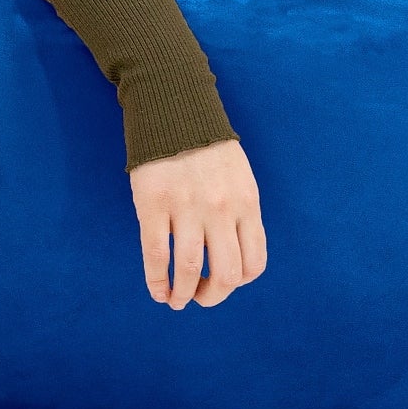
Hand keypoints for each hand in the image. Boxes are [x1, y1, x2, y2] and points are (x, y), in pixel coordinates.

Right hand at [128, 138, 267, 309]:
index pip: (254, 263)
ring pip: (191, 270)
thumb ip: (239, 212)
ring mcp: (187, 207)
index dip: (239, 283)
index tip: (224, 284)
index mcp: (246, 203)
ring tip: (176, 300)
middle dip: (214, 296)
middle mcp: (221, 209)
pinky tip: (157, 289)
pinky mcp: (154, 204)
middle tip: (201, 299)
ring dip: (184, 295)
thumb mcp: (239, 176)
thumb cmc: (205, 146)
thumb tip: (233, 254)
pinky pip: (157, 255)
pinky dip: (157, 281)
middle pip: (227, 274)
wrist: (172, 107)